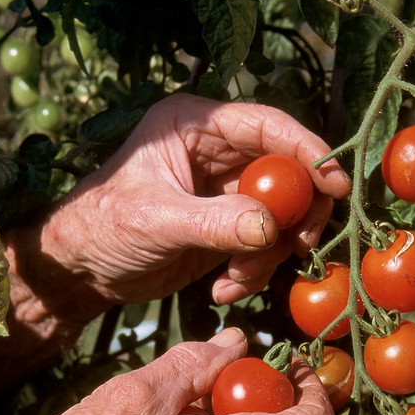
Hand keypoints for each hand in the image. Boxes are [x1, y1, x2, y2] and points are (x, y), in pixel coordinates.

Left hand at [15, 94, 350, 316]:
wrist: (81, 269)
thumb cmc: (101, 227)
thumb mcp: (156, 221)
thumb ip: (214, 223)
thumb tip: (270, 228)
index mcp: (196, 125)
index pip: (266, 126)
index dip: (306, 151)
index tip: (334, 183)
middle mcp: (216, 151)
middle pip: (288, 172)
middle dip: (297, 213)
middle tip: (300, 245)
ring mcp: (225, 191)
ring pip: (281, 215)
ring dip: (267, 255)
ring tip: (234, 281)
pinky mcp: (229, 227)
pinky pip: (264, 247)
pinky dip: (253, 272)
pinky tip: (221, 289)